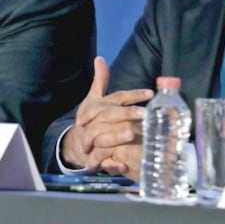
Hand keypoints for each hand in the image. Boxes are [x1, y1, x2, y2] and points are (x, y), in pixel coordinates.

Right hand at [61, 57, 152, 178]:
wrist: (74, 144)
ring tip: (133, 134)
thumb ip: (100, 80)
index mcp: (97, 106)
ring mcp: (91, 139)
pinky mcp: (92, 157)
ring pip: (102, 136)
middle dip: (127, 114)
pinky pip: (101, 161)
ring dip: (116, 135)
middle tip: (145, 114)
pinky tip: (123, 165)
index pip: (116, 98)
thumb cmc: (90, 119)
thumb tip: (99, 58)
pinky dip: (112, 164)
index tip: (150, 94)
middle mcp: (93, 121)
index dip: (132, 95)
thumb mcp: (94, 100)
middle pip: (109, 115)